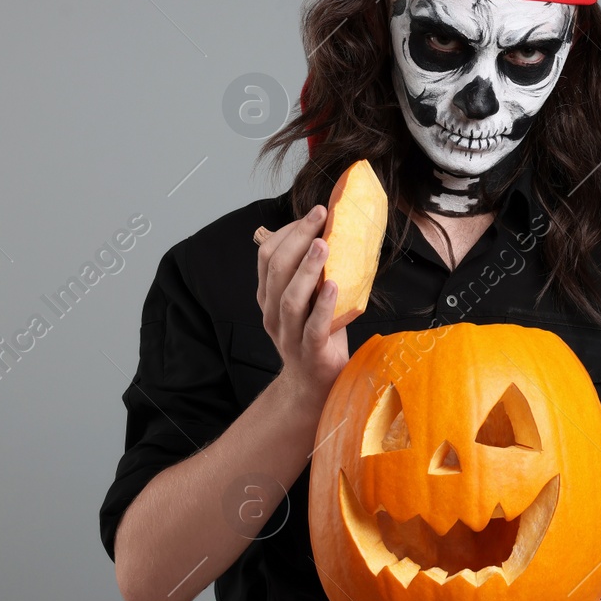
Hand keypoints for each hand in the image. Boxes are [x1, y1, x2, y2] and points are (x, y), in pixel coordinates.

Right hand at [255, 204, 350, 407]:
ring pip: (290, 298)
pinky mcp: (310, 353)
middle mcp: (272, 314)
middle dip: (298, 239)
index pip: (267, 257)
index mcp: (268, 297)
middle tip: (320, 217)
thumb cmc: (316, 337)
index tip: (314, 215)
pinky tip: (333, 286)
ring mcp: (288, 335)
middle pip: (277, 271)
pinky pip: (313, 327)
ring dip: (307, 268)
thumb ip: (311, 275)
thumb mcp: (308, 302)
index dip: (288, 232)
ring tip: (324, 245)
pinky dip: (323, 305)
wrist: (315, 386)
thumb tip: (333, 234)